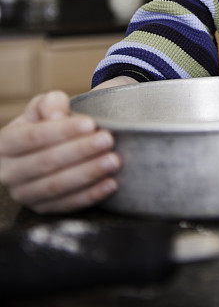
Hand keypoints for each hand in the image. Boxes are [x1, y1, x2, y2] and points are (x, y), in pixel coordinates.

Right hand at [0, 90, 120, 213]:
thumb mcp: (44, 106)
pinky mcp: (43, 209)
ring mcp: (24, 195)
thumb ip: (50, 103)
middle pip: (46, 163)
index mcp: (4, 144)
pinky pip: (67, 205)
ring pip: (57, 186)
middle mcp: (9, 173)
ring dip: (88, 173)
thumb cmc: (46, 120)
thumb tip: (57, 115)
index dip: (63, 131)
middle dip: (80, 151)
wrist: (48, 145)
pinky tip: (110, 183)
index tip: (90, 123)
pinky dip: (91, 195)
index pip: (33, 137)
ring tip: (113, 160)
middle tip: (107, 140)